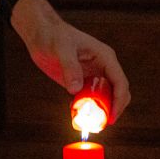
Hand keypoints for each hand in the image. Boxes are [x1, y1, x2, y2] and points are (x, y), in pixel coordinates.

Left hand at [0, 0, 130, 123]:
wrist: (39, 33)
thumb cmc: (52, 34)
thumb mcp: (61, 48)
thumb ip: (70, 67)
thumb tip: (75, 89)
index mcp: (105, 57)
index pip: (120, 82)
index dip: (119, 101)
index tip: (111, 116)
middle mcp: (103, 67)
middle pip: (117, 93)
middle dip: (112, 109)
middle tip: (100, 124)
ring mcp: (93, 75)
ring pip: (104, 98)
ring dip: (100, 111)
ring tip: (88, 123)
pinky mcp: (81, 81)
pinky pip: (89, 99)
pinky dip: (86, 109)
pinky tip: (76, 115)